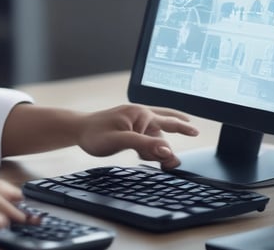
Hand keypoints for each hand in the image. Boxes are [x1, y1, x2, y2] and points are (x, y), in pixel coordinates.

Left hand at [76, 104, 198, 168]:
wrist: (77, 130)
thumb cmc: (95, 134)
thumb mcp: (120, 141)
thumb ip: (145, 144)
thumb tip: (167, 149)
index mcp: (140, 113)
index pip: (168, 121)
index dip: (184, 128)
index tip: (196, 131)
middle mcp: (140, 114)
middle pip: (165, 129)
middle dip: (167, 145)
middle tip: (169, 159)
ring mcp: (135, 120)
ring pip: (156, 136)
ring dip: (154, 149)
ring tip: (141, 157)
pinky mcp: (130, 127)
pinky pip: (147, 137)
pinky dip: (147, 147)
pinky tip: (140, 154)